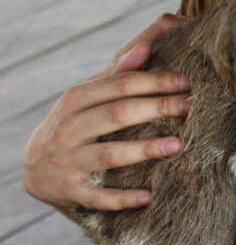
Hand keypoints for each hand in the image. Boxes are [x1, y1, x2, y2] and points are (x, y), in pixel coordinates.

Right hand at [22, 14, 190, 212]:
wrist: (36, 167)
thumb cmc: (77, 122)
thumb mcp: (89, 95)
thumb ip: (118, 72)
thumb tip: (147, 46)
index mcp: (76, 99)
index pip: (121, 85)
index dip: (155, 81)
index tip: (186, 82)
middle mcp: (69, 128)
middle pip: (118, 114)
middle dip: (156, 108)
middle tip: (189, 106)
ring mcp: (68, 161)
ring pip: (111, 154)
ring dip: (145, 149)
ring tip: (177, 145)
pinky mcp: (71, 191)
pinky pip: (99, 196)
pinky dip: (122, 198)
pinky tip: (148, 196)